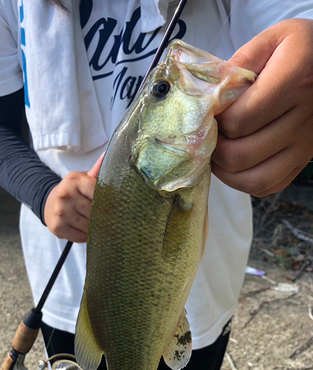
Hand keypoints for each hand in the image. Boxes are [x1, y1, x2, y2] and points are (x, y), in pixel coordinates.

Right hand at [44, 152, 104, 241]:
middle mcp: (65, 194)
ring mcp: (60, 211)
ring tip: (93, 223)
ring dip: (94, 228)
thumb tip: (107, 155)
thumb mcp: (83, 178)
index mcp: (74, 179)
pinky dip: (85, 236)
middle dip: (102, 217)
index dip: (108, 203)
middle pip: (95, 212)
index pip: (99, 193)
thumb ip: (96, 171)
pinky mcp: (57, 227)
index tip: (112, 206)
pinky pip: (80, 237)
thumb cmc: (73, 191)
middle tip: (104, 218)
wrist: (49, 203)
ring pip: (89, 226)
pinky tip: (83, 229)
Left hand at [212, 19, 312, 196]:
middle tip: (210, 136)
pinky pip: (269, 186)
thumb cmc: (302, 50)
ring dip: (225, 172)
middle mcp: (302, 119)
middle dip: (214, 150)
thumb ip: (239, 63)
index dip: (214, 122)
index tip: (210, 114)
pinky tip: (238, 165)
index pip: (237, 121)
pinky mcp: (304, 161)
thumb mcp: (273, 39)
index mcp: (293, 81)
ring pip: (253, 180)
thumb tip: (211, 95)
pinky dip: (245, 182)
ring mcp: (305, 146)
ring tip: (219, 153)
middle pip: (240, 156)